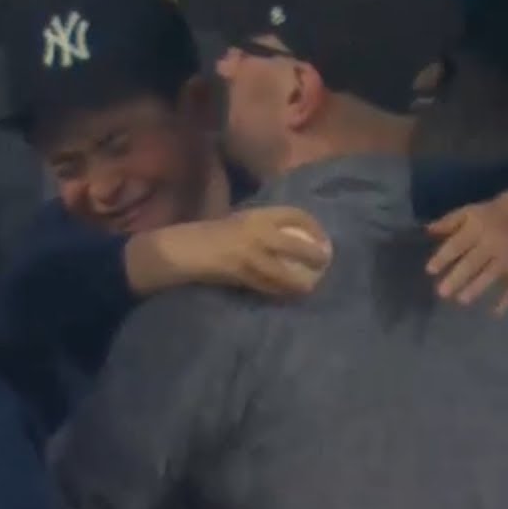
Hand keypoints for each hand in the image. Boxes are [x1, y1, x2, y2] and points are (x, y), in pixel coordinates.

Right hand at [128, 206, 332, 297]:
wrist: (182, 249)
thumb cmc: (208, 233)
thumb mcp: (237, 220)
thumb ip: (261, 226)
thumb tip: (290, 236)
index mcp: (255, 214)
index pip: (294, 215)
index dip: (313, 227)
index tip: (322, 237)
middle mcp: (255, 232)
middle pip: (296, 245)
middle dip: (315, 255)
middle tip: (324, 263)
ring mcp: (249, 255)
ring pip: (285, 271)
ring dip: (300, 281)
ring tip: (310, 286)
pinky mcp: (241, 275)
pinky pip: (268, 286)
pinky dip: (281, 291)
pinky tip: (289, 294)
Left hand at [425, 188, 507, 314]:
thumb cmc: (489, 215)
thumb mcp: (469, 212)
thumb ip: (449, 222)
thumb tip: (427, 231)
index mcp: (478, 228)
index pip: (458, 244)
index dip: (443, 257)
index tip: (429, 270)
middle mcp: (494, 244)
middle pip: (473, 262)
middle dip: (458, 278)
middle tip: (442, 292)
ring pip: (491, 275)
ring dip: (477, 288)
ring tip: (461, 300)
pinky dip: (506, 300)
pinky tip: (495, 313)